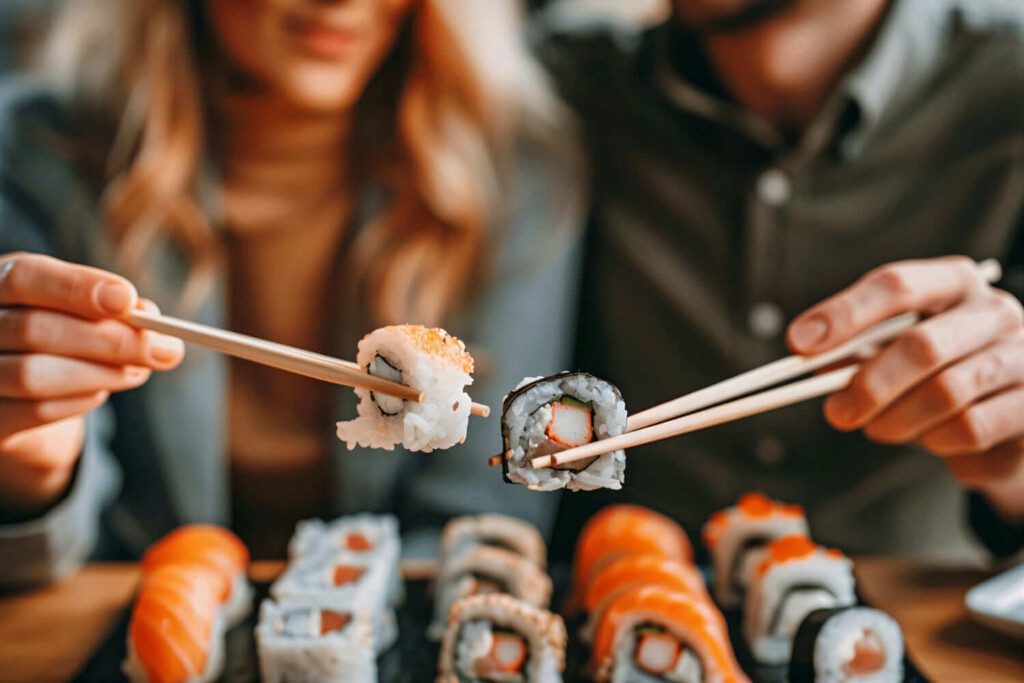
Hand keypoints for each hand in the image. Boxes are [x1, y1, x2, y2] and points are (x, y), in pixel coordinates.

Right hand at [0, 253, 184, 514]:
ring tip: (135, 372)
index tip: (129, 300)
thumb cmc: (59, 339)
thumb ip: (113, 311)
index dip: (79, 287)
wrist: (18, 396)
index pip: (26, 277)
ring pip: (34, 376)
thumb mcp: (83, 313)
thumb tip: (150, 318)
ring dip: (100, 374)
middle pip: (34, 330)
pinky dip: (81, 401)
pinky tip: (99, 391)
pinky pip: (36, 412)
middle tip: (165, 350)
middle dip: (110, 341)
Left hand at [787, 256, 1023, 521]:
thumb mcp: (894, 346)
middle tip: (837, 413)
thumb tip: (806, 353)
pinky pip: (969, 429)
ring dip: (897, 420)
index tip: (799, 345)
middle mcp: (997, 311)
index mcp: (954, 281)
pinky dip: (935, 442)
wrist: (1006, 411)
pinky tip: (930, 437)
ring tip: (881, 427)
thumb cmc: (936, 368)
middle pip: (922, 346)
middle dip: (868, 386)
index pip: (897, 285)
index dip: (844, 314)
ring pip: (945, 394)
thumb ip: (854, 347)